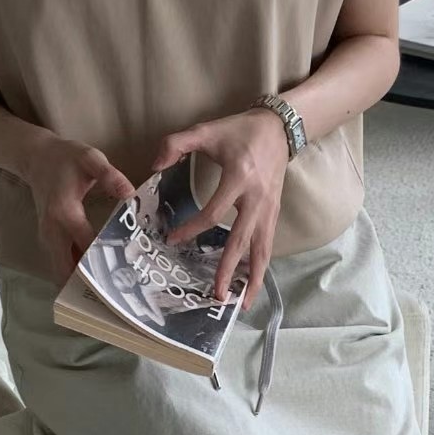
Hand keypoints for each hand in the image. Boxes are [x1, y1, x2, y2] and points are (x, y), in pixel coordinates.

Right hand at [23, 133, 133, 285]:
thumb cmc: (65, 158)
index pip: (87, 245)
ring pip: (61, 271)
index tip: (127, 275)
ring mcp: (47, 238)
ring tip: (109, 296)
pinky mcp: (48, 240)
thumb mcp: (90, 159)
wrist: (36, 158)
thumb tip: (130, 193)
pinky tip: (96, 281)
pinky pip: (60, 264)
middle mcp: (53, 231)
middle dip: (90, 284)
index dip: (106, 261)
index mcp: (65, 213)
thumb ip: (110, 175)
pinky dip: (74, 275)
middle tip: (116, 298)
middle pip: (68, 268)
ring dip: (81, 283)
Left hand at [152, 110, 288, 309]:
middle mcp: (257, 199)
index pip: (213, 212)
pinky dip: (260, 268)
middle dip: (229, 270)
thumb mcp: (206, 130)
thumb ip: (176, 143)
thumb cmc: (240, 131)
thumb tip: (153, 166)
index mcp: (239, 178)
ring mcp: (268, 210)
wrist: (279, 129)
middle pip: (241, 241)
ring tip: (242, 304)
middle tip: (217, 296)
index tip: (172, 240)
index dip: (191, 229)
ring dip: (253, 279)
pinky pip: (267, 246)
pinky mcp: (274, 215)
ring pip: (262, 250)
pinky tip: (252, 286)